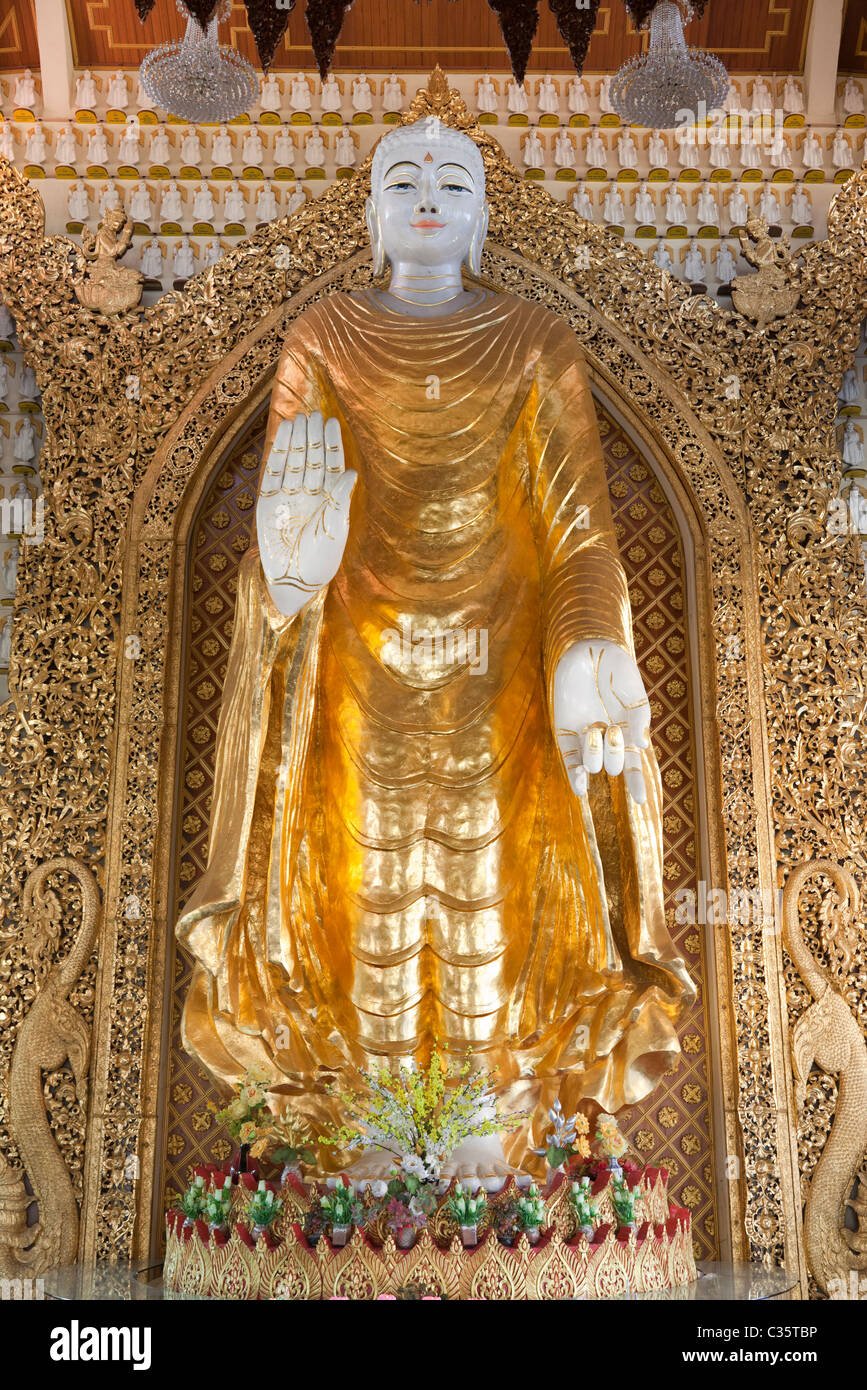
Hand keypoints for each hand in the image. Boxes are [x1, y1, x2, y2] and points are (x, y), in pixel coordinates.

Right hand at [256, 411, 355, 617]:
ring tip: (299, 418)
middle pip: (312, 458)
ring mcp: (289, 496)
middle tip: (313, 413)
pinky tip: (284, 433)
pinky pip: (274, 471)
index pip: (332, 465)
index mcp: (331, 500)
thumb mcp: (335, 530)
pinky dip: (279, 452)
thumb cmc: (320, 560)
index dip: (332, 443)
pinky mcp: (269, 501)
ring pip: (294, 460)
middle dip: (313, 436)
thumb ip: (340, 500)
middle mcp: (310, 494)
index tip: (331, 422)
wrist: (293, 580)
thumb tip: (351, 472)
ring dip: (297, 440)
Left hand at [553, 639, 650, 803]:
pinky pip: (569, 759)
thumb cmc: (616, 669)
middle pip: (613, 766)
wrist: (589, 650)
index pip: (633, 765)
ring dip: (595, 755)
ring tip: (594, 729)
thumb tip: (642, 747)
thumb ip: (640, 719)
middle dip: (614, 754)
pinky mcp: (565, 732)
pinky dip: (574, 774)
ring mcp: (585, 737)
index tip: (641, 800)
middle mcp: (607, 739)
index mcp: (628, 731)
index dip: (636, 783)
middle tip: (613, 729)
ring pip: (592, 765)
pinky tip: (580, 787)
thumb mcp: (634, 693)